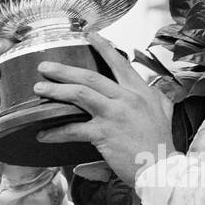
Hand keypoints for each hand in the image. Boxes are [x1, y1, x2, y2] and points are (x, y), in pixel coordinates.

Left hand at [32, 33, 173, 185]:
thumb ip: (158, 97)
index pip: (119, 63)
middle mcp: (128, 98)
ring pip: (80, 94)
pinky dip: (56, 132)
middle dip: (64, 69)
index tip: (89, 35)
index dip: (103, 47)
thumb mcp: (165, 113)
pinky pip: (74, 129)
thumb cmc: (162, 145)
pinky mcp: (104, 133)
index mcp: (141, 92)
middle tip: (45, 66)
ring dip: (56, 90)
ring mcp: (115, 114)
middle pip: (90, 76)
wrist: (162, 169)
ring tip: (39, 88)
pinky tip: (42, 134)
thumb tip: (154, 87)